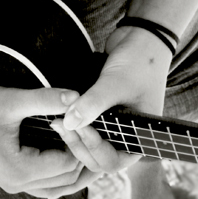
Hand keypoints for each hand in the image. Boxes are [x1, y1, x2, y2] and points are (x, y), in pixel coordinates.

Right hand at [0, 84, 104, 198]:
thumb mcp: (10, 101)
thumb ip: (44, 100)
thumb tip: (76, 96)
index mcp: (20, 170)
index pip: (68, 164)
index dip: (81, 142)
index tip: (87, 120)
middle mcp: (19, 184)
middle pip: (67, 180)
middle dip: (83, 158)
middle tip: (96, 133)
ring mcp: (13, 184)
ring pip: (57, 187)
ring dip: (73, 168)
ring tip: (85, 143)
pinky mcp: (9, 178)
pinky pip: (44, 184)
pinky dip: (59, 172)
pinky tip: (63, 150)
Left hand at [54, 25, 172, 174]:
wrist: (141, 38)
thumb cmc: (138, 61)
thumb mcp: (115, 83)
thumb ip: (93, 104)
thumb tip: (68, 123)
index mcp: (139, 138)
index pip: (112, 160)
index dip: (93, 148)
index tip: (79, 125)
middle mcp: (128, 137)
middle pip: (97, 158)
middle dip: (78, 145)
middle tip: (59, 124)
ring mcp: (115, 127)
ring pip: (90, 146)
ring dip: (73, 138)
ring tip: (56, 120)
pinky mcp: (104, 115)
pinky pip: (88, 130)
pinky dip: (74, 128)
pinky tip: (58, 117)